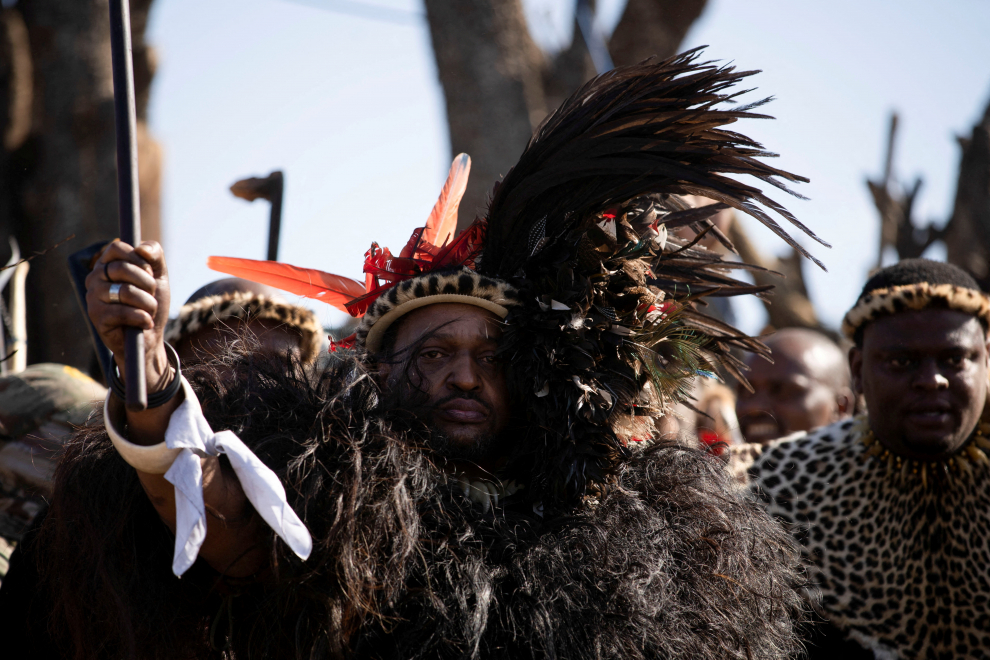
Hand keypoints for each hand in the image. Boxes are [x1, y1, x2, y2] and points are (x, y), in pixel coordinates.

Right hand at [86, 240, 171, 392]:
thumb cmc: (150, 303)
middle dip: (148, 284)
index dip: (139, 259)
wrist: (150, 337)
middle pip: (123, 268)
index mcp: (107, 264)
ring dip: (148, 303)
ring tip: (149, 311)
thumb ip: (155, 256)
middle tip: (151, 296)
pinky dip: (142, 318)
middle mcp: (95, 278)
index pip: (117, 247)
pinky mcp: (96, 317)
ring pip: (126, 291)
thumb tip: (142, 249)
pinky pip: (124, 312)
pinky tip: (145, 323)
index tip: (150, 273)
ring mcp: (93, 297)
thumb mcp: (158, 276)